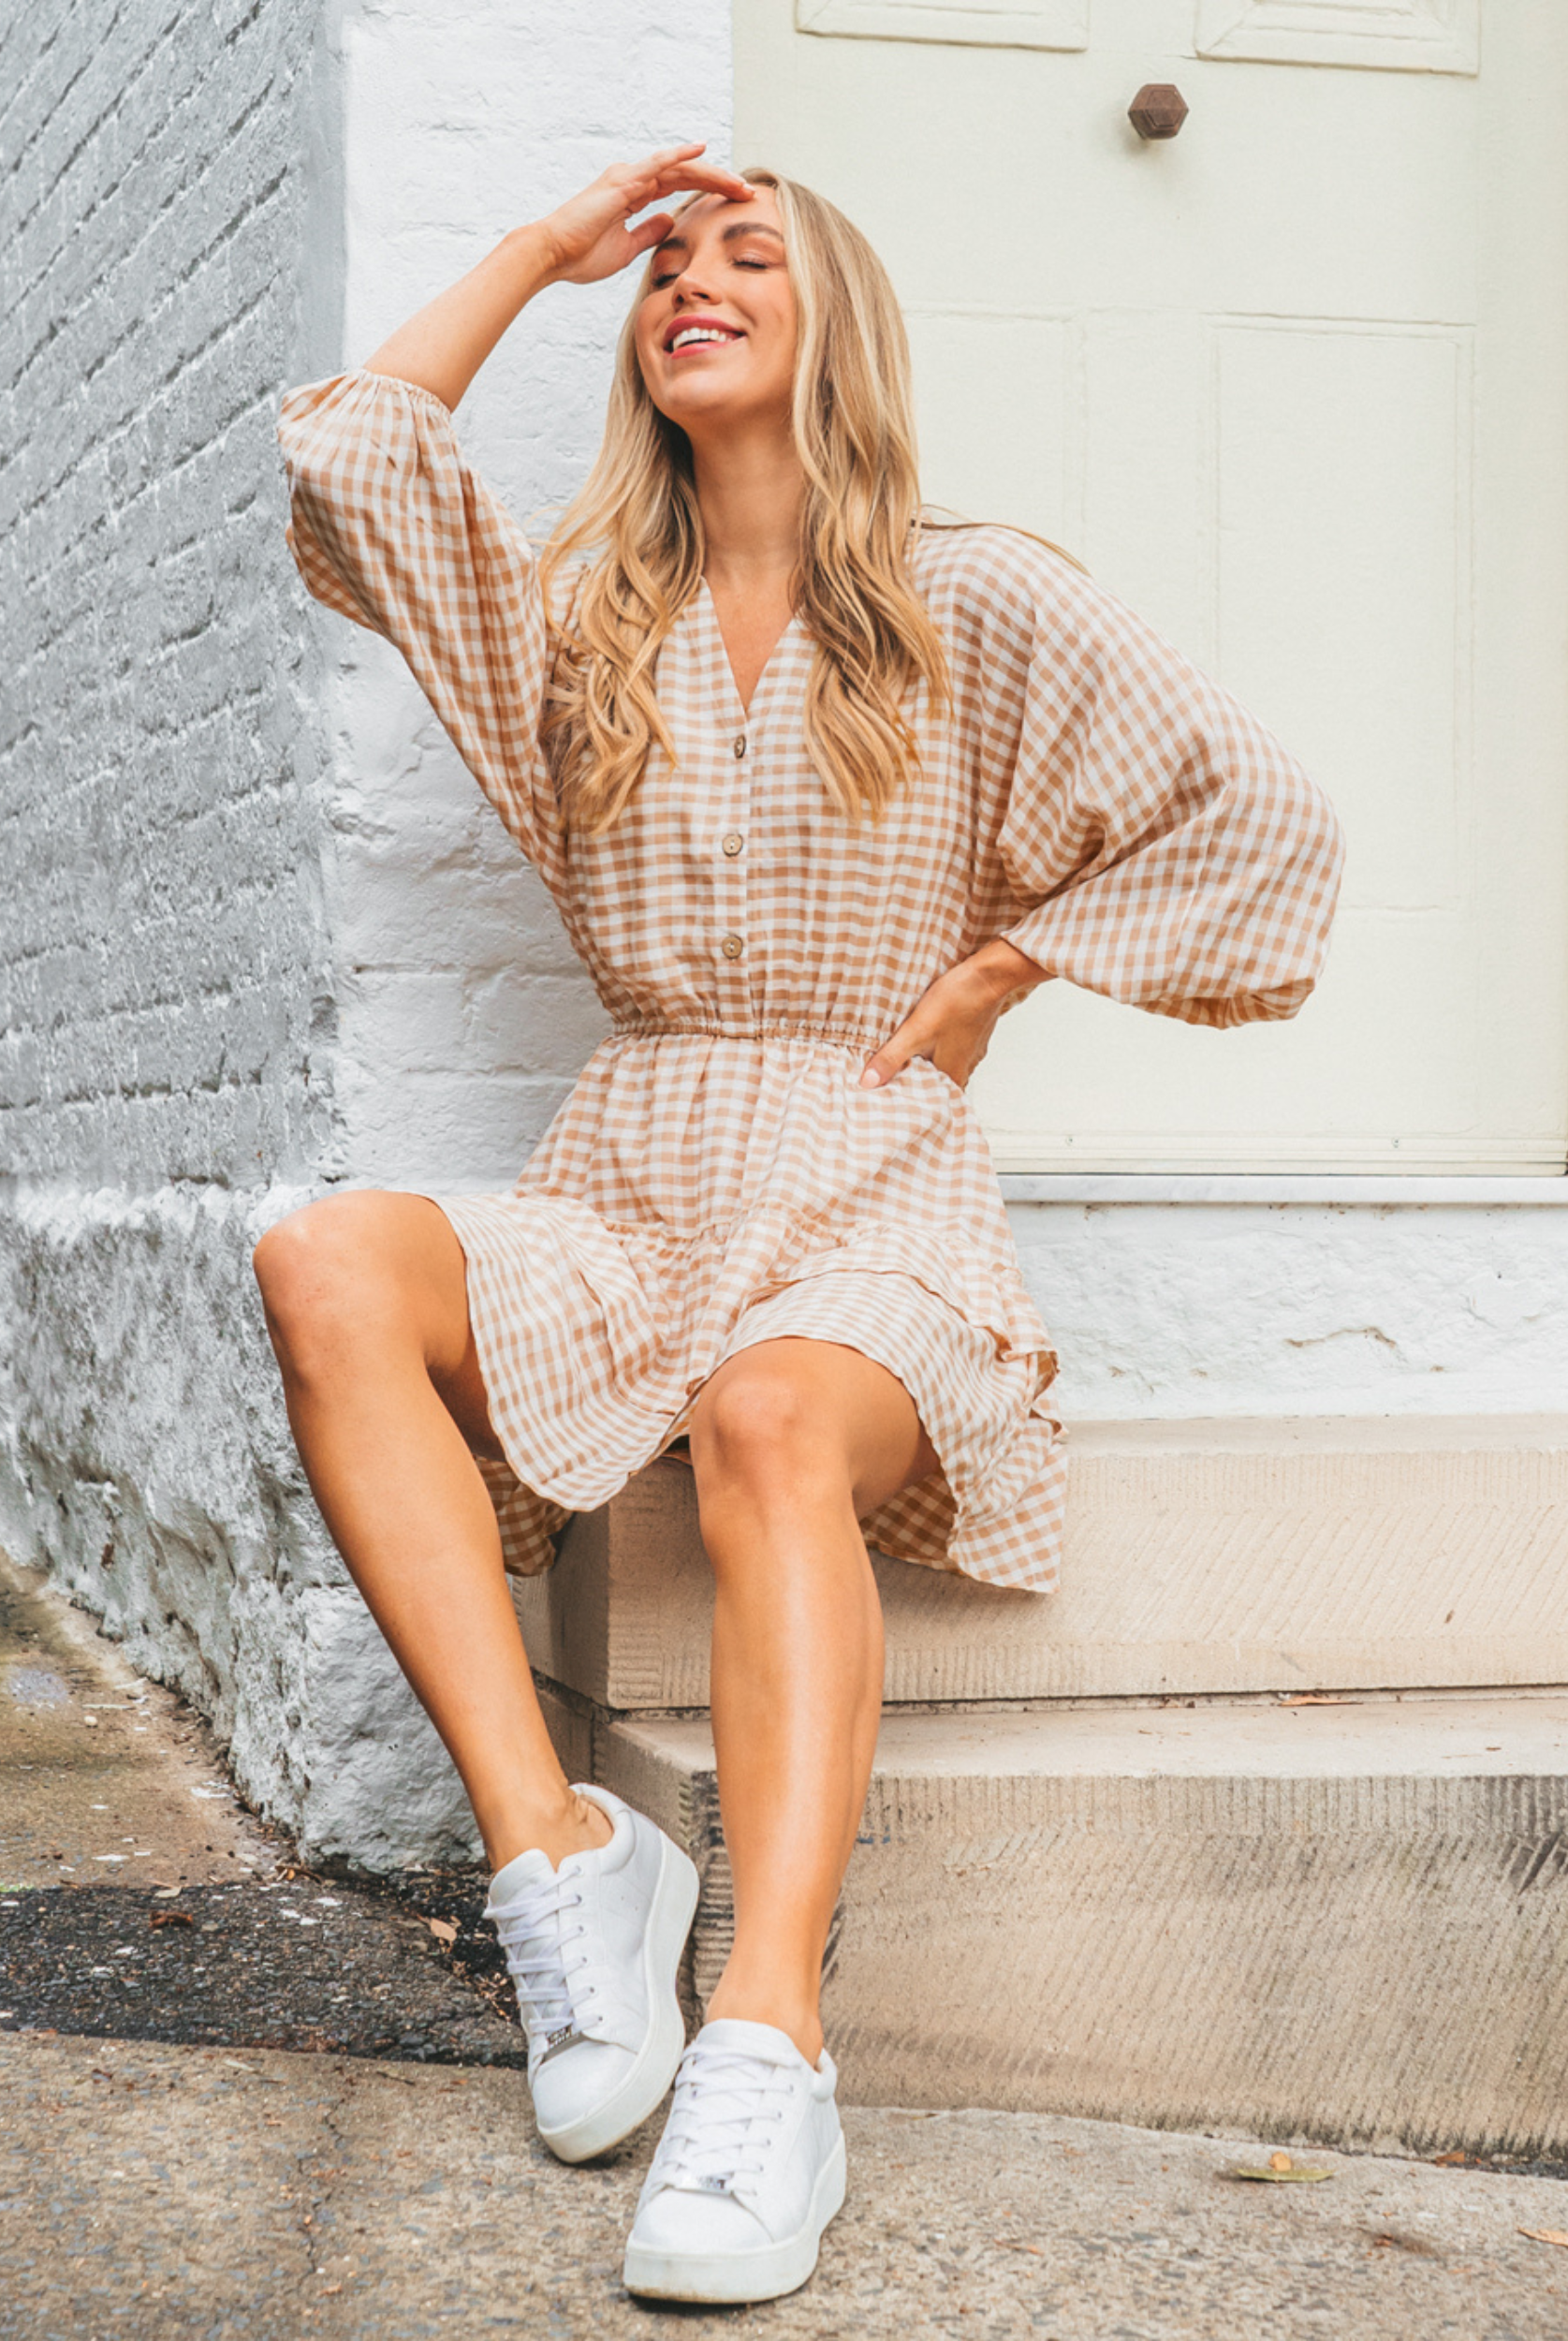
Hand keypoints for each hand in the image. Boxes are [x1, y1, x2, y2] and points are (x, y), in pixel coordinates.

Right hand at [539, 144, 753, 287]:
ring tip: (737, 181)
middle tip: (747, 191)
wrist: (553, 256)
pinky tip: (702, 151)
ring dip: (710, 171)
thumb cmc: (582, 255)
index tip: (735, 201)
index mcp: (633, 194)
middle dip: (718, 181)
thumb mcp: (627, 247)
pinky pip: (657, 164)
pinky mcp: (622, 182)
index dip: (708, 190)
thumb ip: (648, 233)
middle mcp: (632, 179)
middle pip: (685, 173)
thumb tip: (670, 222)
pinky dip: (680, 156)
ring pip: (677, 166)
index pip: (679, 186)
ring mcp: (627, 177)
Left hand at [859, 941, 1048, 1091]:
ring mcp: (972, 1049)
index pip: (928, 1099)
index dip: (908, 1097)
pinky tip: (927, 1033)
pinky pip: (951, 1045)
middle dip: (914, 1077)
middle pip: (935, 1080)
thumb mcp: (915, 1031)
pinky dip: (937, 1044)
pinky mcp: (973, 1031)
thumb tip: (868, 1082)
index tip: (889, 1095)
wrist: (990, 975)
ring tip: (905, 1053)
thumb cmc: (956, 1002)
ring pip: (943, 1062)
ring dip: (926, 1059)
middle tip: (892, 1075)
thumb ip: (891, 1058)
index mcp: (953, 1074)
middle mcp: (966, 1066)